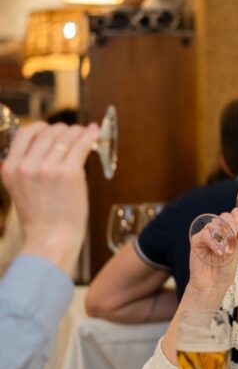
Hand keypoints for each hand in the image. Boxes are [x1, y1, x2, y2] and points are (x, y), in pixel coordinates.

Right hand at [1, 121, 98, 273]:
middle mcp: (26, 166)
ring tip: (86, 132)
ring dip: (78, 132)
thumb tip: (45, 149)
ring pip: (65, 138)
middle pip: (48, 134)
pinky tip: (95, 132)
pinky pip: (81, 146)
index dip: (41, 127)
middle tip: (74, 131)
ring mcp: (48, 168)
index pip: (24, 134)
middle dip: (63, 130)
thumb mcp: (21, 191)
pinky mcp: (69, 173)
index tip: (51, 128)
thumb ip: (26, 170)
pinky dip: (89, 136)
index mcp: (10, 169)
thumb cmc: (42, 221)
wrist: (51, 240)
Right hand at [187, 207, 237, 298]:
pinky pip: (205, 234)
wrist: (212, 285)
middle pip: (225, 215)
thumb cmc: (225, 270)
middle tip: (235, 234)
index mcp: (230, 231)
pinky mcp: (197, 240)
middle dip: (232, 223)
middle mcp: (218, 230)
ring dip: (223, 235)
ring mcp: (207, 235)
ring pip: (215, 223)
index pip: (235, 214)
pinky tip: (218, 252)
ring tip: (227, 250)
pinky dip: (213, 242)